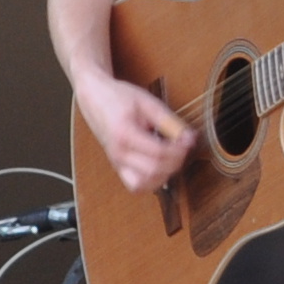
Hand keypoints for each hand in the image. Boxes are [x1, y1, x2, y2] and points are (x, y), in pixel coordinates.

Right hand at [75, 76, 194, 196]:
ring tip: (172, 158)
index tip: (188, 139)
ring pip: (145, 184)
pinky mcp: (118, 168)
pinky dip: (151, 182)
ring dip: (164, 175)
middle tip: (183, 147)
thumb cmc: (118, 97)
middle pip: (154, 170)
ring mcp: (116, 163)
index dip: (179, 149)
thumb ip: (169, 120)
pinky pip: (136, 186)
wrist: (95, 99)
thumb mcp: (147, 102)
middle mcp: (118, 153)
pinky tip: (160, 168)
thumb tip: (189, 137)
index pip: (158, 153)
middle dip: (176, 162)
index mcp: (124, 134)